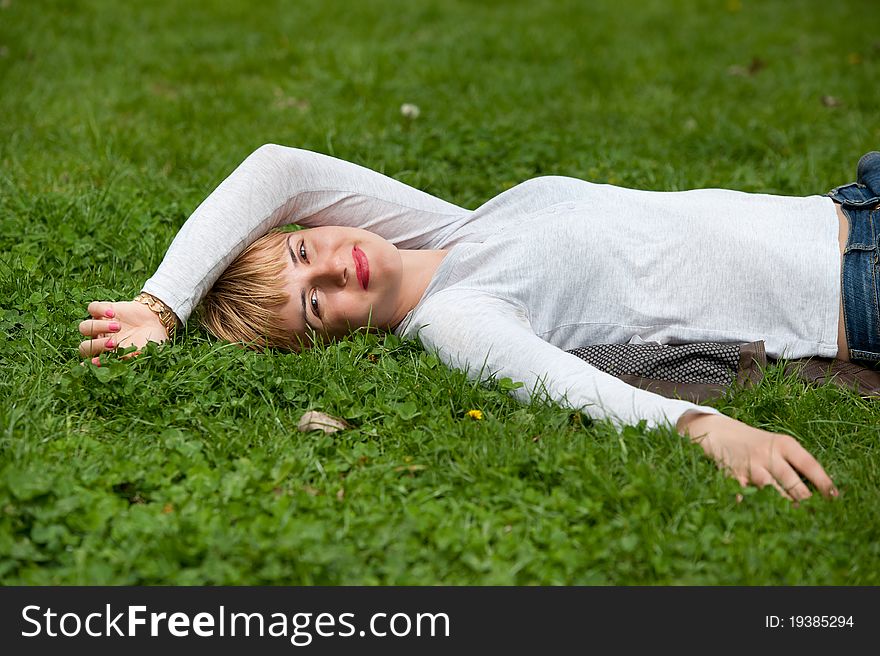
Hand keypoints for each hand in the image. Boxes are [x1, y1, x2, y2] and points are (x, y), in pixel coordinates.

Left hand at [78, 301, 167, 363]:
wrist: (157, 321)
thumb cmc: (149, 340)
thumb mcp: (141, 353)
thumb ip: (125, 360)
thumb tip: (107, 364)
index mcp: (106, 355)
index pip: (89, 362)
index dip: (88, 364)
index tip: (96, 362)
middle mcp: (99, 340)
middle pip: (84, 347)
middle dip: (96, 346)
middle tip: (114, 343)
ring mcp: (100, 324)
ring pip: (84, 327)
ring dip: (98, 328)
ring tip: (118, 327)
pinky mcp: (104, 309)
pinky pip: (92, 308)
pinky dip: (99, 310)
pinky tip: (112, 314)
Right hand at [677, 411, 837, 501]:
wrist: (717, 432)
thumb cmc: (754, 443)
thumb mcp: (776, 444)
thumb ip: (795, 463)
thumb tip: (820, 490)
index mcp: (784, 444)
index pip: (809, 465)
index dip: (824, 483)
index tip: (834, 498)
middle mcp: (768, 454)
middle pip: (792, 482)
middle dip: (804, 501)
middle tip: (814, 516)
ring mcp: (750, 465)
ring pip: (772, 491)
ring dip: (783, 506)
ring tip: (793, 520)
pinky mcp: (733, 476)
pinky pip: (746, 494)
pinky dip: (753, 505)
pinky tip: (760, 514)